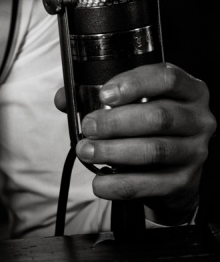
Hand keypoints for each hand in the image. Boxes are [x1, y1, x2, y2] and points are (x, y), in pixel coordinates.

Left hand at [55, 63, 215, 220]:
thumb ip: (99, 97)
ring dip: (114, 152)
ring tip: (87, 152)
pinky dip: (119, 183)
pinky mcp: (184, 181)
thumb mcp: (133, 105)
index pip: (166, 78)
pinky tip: (100, 181)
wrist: (171, 172)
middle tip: (88, 127)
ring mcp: (195, 151)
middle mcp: (198, 119)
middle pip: (158, 117)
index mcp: (188, 90)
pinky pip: (149, 183)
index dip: (134, 84)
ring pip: (154, 150)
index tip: (104, 94)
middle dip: (116, 123)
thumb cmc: (149, 129)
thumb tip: (64, 98)